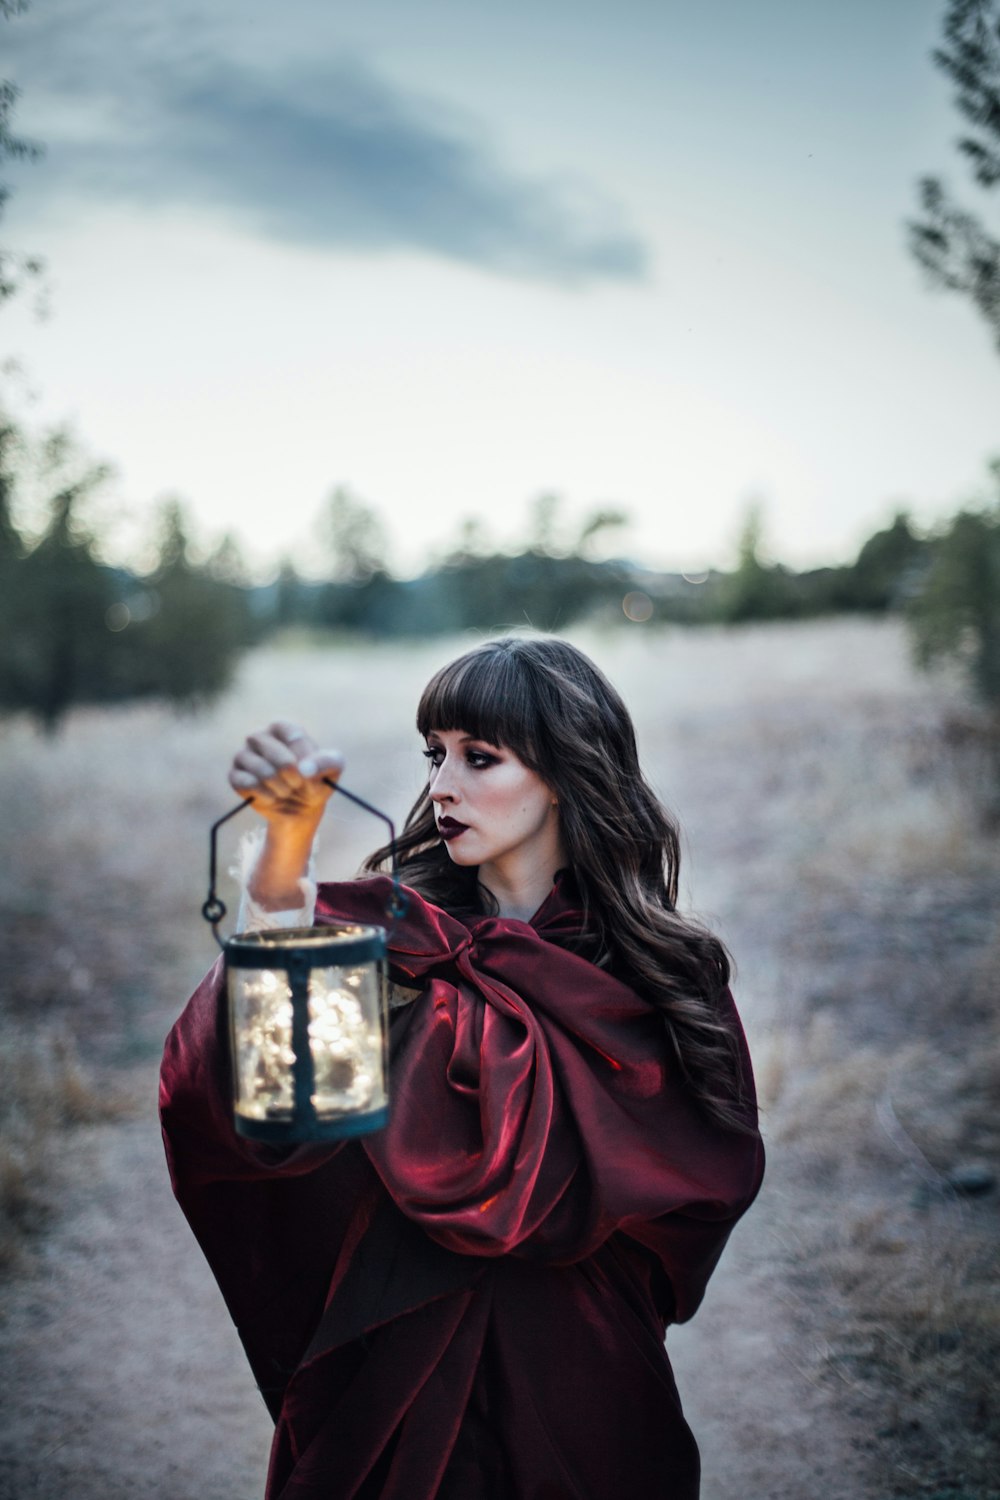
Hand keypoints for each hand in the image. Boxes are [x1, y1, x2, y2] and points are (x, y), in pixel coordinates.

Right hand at [228, 721, 343, 827]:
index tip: (308, 770)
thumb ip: (327, 762)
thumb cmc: (317, 780)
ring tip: (286, 791)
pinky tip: (272, 798)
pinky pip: (246, 783)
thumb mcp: (333, 769)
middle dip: (290, 773)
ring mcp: (244, 756)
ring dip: (278, 786)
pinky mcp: (235, 776)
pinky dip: (264, 795)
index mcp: (283, 728)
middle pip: (271, 749)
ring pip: (258, 768)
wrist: (301, 808)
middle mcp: (260, 737)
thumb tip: (305, 769)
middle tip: (297, 784)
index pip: (290, 734)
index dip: (302, 756)